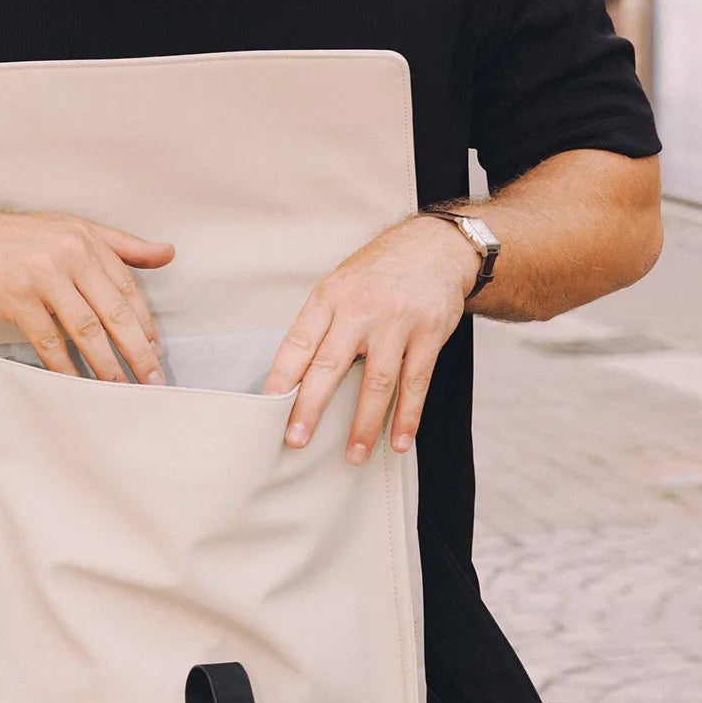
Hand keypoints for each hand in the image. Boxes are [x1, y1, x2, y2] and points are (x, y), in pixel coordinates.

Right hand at [0, 203, 173, 383]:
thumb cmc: (16, 237)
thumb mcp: (72, 229)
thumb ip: (122, 245)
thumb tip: (168, 253)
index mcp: (87, 240)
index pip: (127, 288)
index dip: (144, 324)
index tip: (155, 351)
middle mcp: (70, 255)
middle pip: (113, 312)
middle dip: (137, 350)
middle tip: (152, 379)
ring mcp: (43, 277)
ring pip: (85, 330)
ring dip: (106, 364)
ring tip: (120, 388)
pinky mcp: (17, 298)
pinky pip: (49, 341)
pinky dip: (65, 367)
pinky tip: (77, 384)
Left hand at [263, 215, 478, 460]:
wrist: (435, 246)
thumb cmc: (379, 272)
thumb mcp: (341, 285)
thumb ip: (321, 325)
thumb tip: (294, 378)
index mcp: (329, 297)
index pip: (298, 342)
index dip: (281, 377)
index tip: (266, 407)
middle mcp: (360, 309)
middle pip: (330, 365)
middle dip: (311, 407)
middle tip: (296, 440)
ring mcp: (396, 322)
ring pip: (376, 382)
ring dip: (363, 424)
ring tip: (351, 455)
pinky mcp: (429, 333)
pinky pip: (416, 383)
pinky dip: (406, 416)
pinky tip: (398, 440)